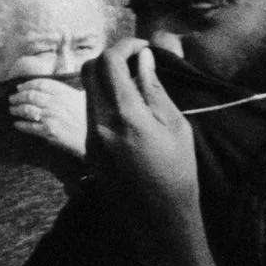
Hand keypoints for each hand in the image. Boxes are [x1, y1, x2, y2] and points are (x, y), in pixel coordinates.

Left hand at [9, 77, 89, 156]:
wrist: (96, 137)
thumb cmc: (91, 117)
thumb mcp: (82, 98)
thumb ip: (69, 91)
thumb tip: (56, 89)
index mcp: (64, 92)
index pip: (40, 84)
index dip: (27, 84)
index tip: (19, 87)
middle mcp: (55, 102)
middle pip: (30, 96)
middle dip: (18, 97)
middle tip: (12, 99)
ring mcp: (51, 116)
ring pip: (27, 110)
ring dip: (17, 109)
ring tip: (12, 110)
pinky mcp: (49, 131)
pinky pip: (30, 126)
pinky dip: (21, 124)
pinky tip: (17, 124)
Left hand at [85, 39, 200, 238]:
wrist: (160, 219)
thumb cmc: (178, 172)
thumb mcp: (175, 125)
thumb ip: (154, 88)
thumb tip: (143, 57)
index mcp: (125, 115)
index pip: (110, 62)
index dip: (125, 45)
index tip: (143, 47)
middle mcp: (100, 123)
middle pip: (90, 70)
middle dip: (111, 57)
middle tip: (136, 60)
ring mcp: (91, 138)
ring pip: (87, 90)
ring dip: (106, 78)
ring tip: (135, 83)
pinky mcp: (89, 150)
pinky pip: (90, 111)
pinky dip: (105, 99)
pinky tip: (129, 108)